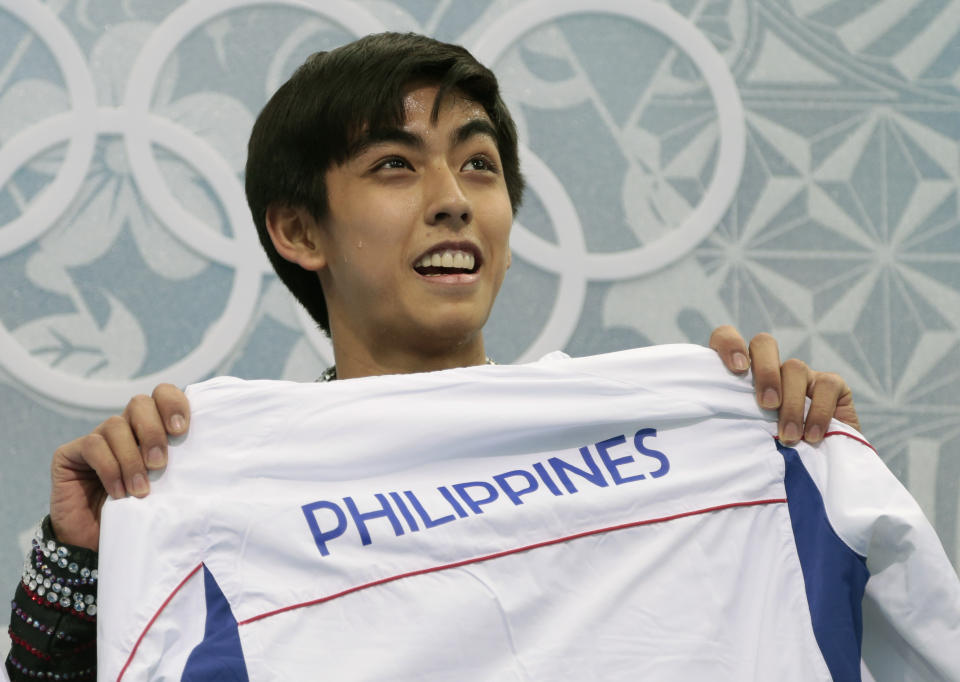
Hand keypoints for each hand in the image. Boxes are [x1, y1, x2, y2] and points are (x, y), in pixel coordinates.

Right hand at [49, 384, 189, 550]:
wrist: (96, 546)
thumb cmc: (140, 516)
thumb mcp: (167, 490)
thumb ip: (181, 469)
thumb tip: (208, 459)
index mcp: (151, 430)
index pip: (162, 396)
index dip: (173, 403)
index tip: (182, 430)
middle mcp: (124, 429)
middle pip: (139, 403)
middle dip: (152, 431)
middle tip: (160, 464)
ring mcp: (96, 439)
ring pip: (116, 425)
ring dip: (131, 459)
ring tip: (140, 490)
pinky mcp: (70, 453)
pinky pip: (93, 445)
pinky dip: (111, 469)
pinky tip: (119, 492)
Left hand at [709, 326, 859, 443]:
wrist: (816, 469)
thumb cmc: (768, 453)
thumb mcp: (745, 436)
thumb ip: (731, 422)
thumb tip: (717, 429)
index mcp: (741, 375)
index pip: (726, 338)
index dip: (729, 345)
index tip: (736, 370)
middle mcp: (771, 368)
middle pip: (763, 344)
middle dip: (765, 372)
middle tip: (766, 405)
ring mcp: (802, 373)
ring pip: (794, 367)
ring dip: (791, 405)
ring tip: (789, 436)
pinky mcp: (832, 384)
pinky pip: (825, 386)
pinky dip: (818, 413)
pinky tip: (812, 436)